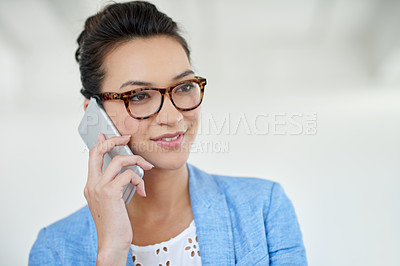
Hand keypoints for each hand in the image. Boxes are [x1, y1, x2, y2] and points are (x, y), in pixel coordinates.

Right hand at [84, 133, 152, 264]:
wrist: (112, 243)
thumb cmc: (115, 224)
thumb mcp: (113, 202)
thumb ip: (115, 186)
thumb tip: (126, 172)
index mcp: (91, 186)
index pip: (92, 157)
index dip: (100, 143)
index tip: (106, 135)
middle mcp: (91, 185)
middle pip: (98, 151)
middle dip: (113, 140)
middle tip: (126, 139)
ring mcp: (99, 188)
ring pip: (118, 160)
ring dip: (136, 161)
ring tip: (147, 168)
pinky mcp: (110, 192)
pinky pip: (129, 174)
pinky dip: (140, 179)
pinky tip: (143, 191)